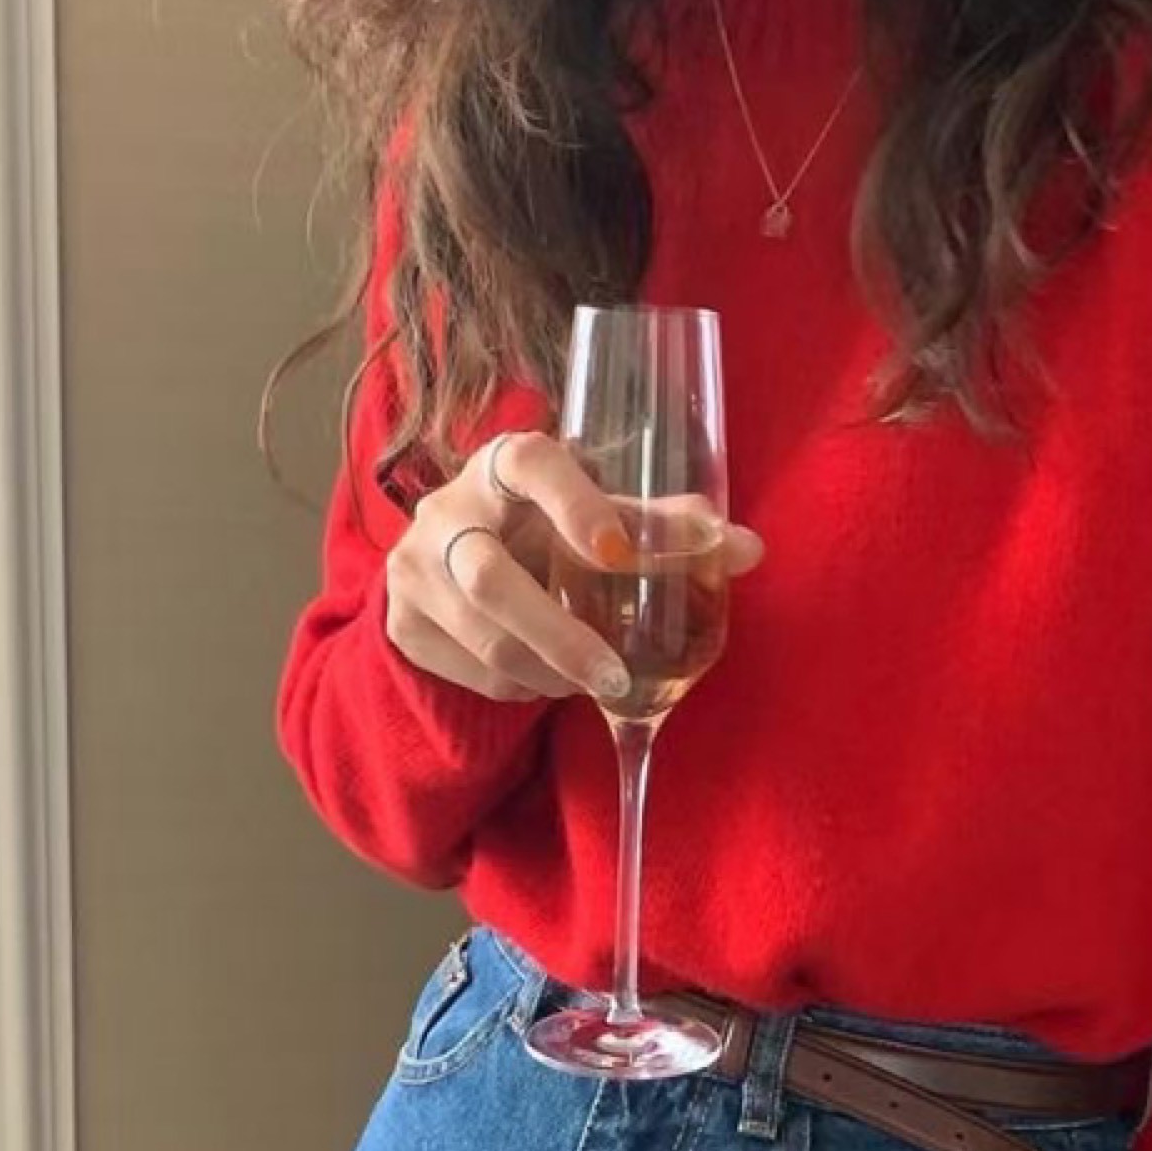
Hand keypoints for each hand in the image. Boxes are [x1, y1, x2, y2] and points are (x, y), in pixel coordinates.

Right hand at [383, 431, 763, 703]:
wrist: (447, 563)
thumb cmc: (543, 529)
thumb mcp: (595, 518)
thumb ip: (664, 528)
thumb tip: (749, 549)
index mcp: (502, 464)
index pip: (530, 463)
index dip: (573, 503)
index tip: (617, 552)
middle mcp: (446, 510)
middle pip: (489, 579)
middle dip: (560, 636)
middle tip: (615, 678)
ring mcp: (412, 569)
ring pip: (484, 639)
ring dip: (549, 672)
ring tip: (592, 681)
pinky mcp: (402, 624)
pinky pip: (472, 674)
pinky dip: (521, 687)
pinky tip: (545, 679)